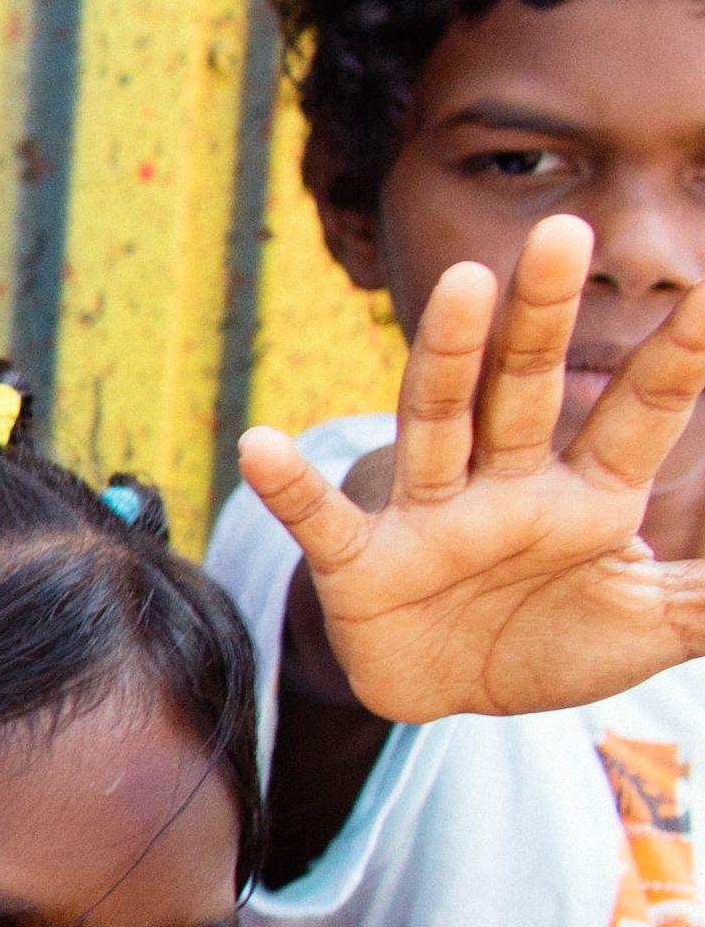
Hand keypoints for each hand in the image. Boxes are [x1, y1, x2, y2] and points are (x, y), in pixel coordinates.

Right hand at [240, 216, 704, 722]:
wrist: (447, 695)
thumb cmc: (553, 639)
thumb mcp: (656, 624)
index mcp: (586, 495)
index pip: (638, 415)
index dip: (676, 357)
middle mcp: (506, 486)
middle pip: (525, 387)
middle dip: (544, 316)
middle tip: (565, 232)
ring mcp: (430, 518)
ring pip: (439, 421)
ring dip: (443, 357)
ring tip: (461, 285)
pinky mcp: (362, 566)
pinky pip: (324, 521)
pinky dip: (291, 486)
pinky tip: (263, 445)